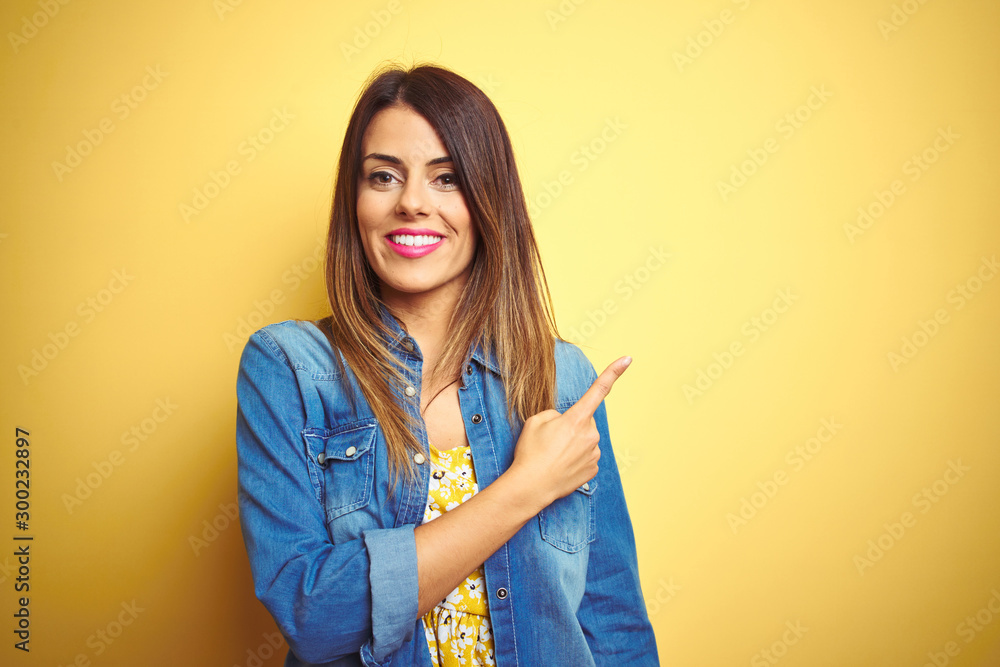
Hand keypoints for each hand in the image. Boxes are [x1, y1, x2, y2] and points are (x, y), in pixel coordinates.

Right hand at [507, 356, 631, 505]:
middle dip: (571, 426)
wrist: (530, 487)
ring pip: (585, 440)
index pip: (598, 390)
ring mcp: (594, 454)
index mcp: (576, 419)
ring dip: (572, 444)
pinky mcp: (593, 469)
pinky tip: (561, 466)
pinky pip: (586, 457)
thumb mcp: (536, 422)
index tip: (627, 359)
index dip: (614, 372)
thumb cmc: (530, 452)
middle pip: (584, 421)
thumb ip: (555, 415)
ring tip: (553, 455)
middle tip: (551, 440)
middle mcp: (590, 435)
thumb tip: (565, 422)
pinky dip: (575, 459)